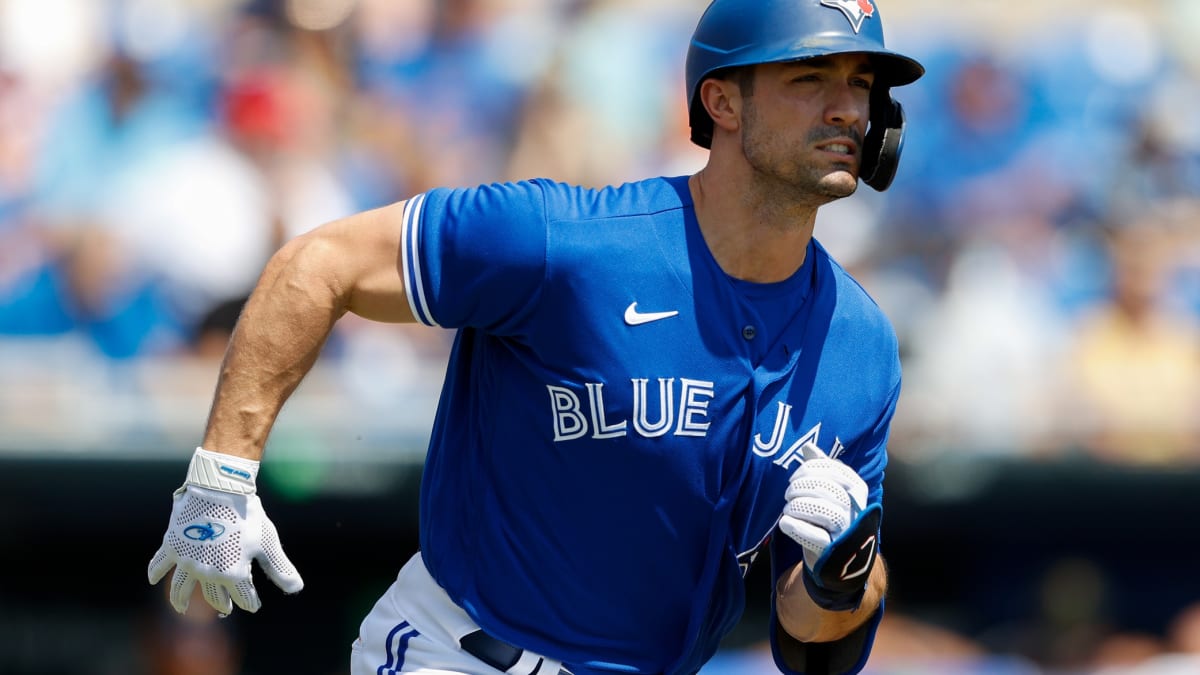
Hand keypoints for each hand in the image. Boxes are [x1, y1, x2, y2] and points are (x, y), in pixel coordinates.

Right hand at [148, 448, 302, 614]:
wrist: (222, 490)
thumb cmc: (248, 516)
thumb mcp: (268, 543)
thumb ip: (280, 568)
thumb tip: (297, 589)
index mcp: (233, 575)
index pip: (244, 597)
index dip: (250, 603)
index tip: (254, 606)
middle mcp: (207, 573)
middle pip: (214, 596)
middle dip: (222, 604)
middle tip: (225, 609)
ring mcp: (187, 561)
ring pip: (182, 588)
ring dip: (182, 600)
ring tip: (182, 608)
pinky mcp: (173, 546)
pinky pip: (160, 563)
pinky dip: (155, 572)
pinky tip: (153, 579)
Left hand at [778, 442, 879, 609]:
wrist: (838, 560)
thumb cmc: (830, 517)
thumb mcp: (831, 491)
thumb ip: (821, 468)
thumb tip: (808, 446)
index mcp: (857, 489)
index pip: (832, 470)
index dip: (809, 470)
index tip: (796, 477)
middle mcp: (856, 509)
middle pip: (826, 489)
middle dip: (800, 487)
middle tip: (789, 493)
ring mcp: (847, 531)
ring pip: (822, 511)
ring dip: (797, 507)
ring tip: (788, 509)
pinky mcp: (833, 551)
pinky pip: (814, 536)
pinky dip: (795, 527)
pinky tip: (785, 523)